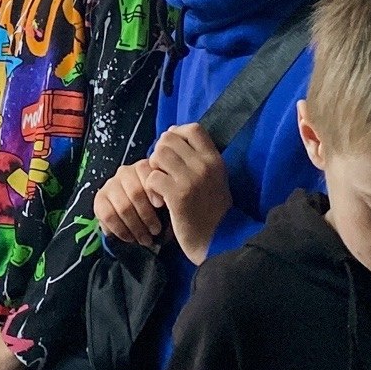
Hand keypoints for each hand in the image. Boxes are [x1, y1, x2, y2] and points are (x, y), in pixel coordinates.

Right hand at [94, 160, 165, 249]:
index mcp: (144, 167)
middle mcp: (125, 172)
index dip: (153, 188)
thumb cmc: (158, 209)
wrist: (141, 221)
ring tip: (145, 239)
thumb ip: (168, 197)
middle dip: (147, 216)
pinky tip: (130, 238)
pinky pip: (108, 216)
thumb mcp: (167, 200)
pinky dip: (120, 230)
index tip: (161, 205)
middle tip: (156, 231)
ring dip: (135, 227)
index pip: (145, 172)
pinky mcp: (99, 199)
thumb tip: (168, 204)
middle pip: (134, 192)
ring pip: (123, 207)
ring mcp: (110, 185)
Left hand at [146, 124, 231, 262]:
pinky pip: (153, 177)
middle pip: (169, 139)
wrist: (219, 240)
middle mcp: (204, 165)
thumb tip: (172, 132)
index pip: (193, 128)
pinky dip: (150, 189)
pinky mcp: (178, 195)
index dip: (177, 134)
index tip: (172, 151)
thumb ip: (197, 158)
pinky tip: (158, 201)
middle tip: (163, 172)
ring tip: (160, 186)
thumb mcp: (214, 178)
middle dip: (160, 154)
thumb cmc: (213, 210)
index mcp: (215, 159)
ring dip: (154, 170)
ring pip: (158, 155)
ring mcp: (191, 179)